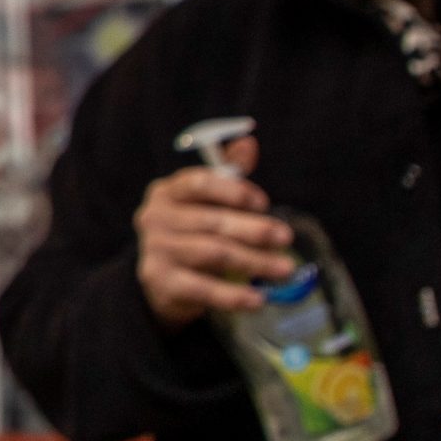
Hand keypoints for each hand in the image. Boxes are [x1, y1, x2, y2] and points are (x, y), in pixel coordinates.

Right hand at [135, 135, 293, 326]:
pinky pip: (202, 289)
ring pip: (212, 253)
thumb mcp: (208, 201)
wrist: (162, 280)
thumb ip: (228, 172)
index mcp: (166, 191)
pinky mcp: (160, 281)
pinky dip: (233, 295)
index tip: (263, 203)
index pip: (198, 183)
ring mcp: (155, 250)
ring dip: (253, 262)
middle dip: (254, 229)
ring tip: (284, 268)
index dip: (233, 191)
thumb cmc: (193, 231)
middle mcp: (154, 218)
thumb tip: (249, 141)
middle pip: (211, 221)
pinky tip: (257, 298)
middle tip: (286, 238)